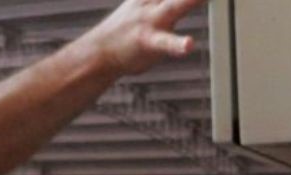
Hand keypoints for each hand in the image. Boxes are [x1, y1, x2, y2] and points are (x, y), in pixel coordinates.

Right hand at [84, 0, 206, 76]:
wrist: (99, 52)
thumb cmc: (127, 29)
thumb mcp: (146, 2)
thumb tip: (186, 1)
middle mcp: (153, 0)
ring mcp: (151, 19)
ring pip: (174, 6)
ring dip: (191, 0)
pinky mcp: (148, 41)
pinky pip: (164, 43)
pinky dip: (177, 44)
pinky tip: (188, 45)